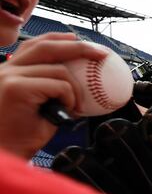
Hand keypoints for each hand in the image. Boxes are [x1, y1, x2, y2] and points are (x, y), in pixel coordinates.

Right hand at [0, 33, 107, 158]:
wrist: (7, 153)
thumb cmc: (22, 134)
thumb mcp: (42, 103)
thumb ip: (52, 85)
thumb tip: (80, 76)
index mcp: (10, 70)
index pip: (37, 45)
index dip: (61, 40)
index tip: (81, 41)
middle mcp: (7, 69)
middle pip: (47, 47)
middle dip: (79, 47)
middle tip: (101, 54)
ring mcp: (10, 76)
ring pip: (59, 70)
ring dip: (75, 89)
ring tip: (74, 106)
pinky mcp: (16, 87)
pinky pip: (58, 85)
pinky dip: (69, 97)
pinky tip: (67, 110)